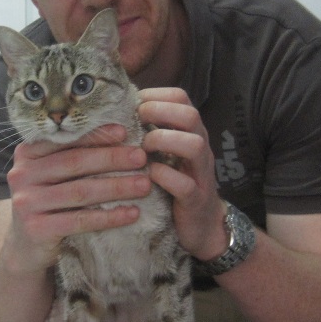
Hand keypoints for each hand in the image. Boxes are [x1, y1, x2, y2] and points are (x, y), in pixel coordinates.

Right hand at [3, 125, 152, 272]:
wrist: (25, 246)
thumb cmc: (48, 203)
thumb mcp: (52, 175)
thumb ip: (71, 156)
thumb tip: (120, 137)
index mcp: (27, 153)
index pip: (65, 140)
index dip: (96, 135)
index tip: (125, 132)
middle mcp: (22, 174)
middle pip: (74, 163)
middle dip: (112, 159)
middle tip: (141, 158)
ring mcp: (27, 202)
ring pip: (80, 191)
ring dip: (117, 187)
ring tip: (144, 185)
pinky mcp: (36, 229)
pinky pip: (80, 220)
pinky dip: (109, 216)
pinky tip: (131, 213)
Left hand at [137, 88, 227, 261]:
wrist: (202, 226)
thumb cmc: (175, 184)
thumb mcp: (165, 153)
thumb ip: (151, 131)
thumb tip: (118, 110)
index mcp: (191, 132)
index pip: (181, 97)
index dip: (155, 95)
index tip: (133, 104)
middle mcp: (200, 148)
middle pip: (191, 114)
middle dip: (159, 111)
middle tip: (137, 121)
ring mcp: (201, 173)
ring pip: (194, 144)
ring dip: (163, 140)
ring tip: (144, 148)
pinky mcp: (196, 200)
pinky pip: (185, 184)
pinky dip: (164, 176)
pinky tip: (149, 175)